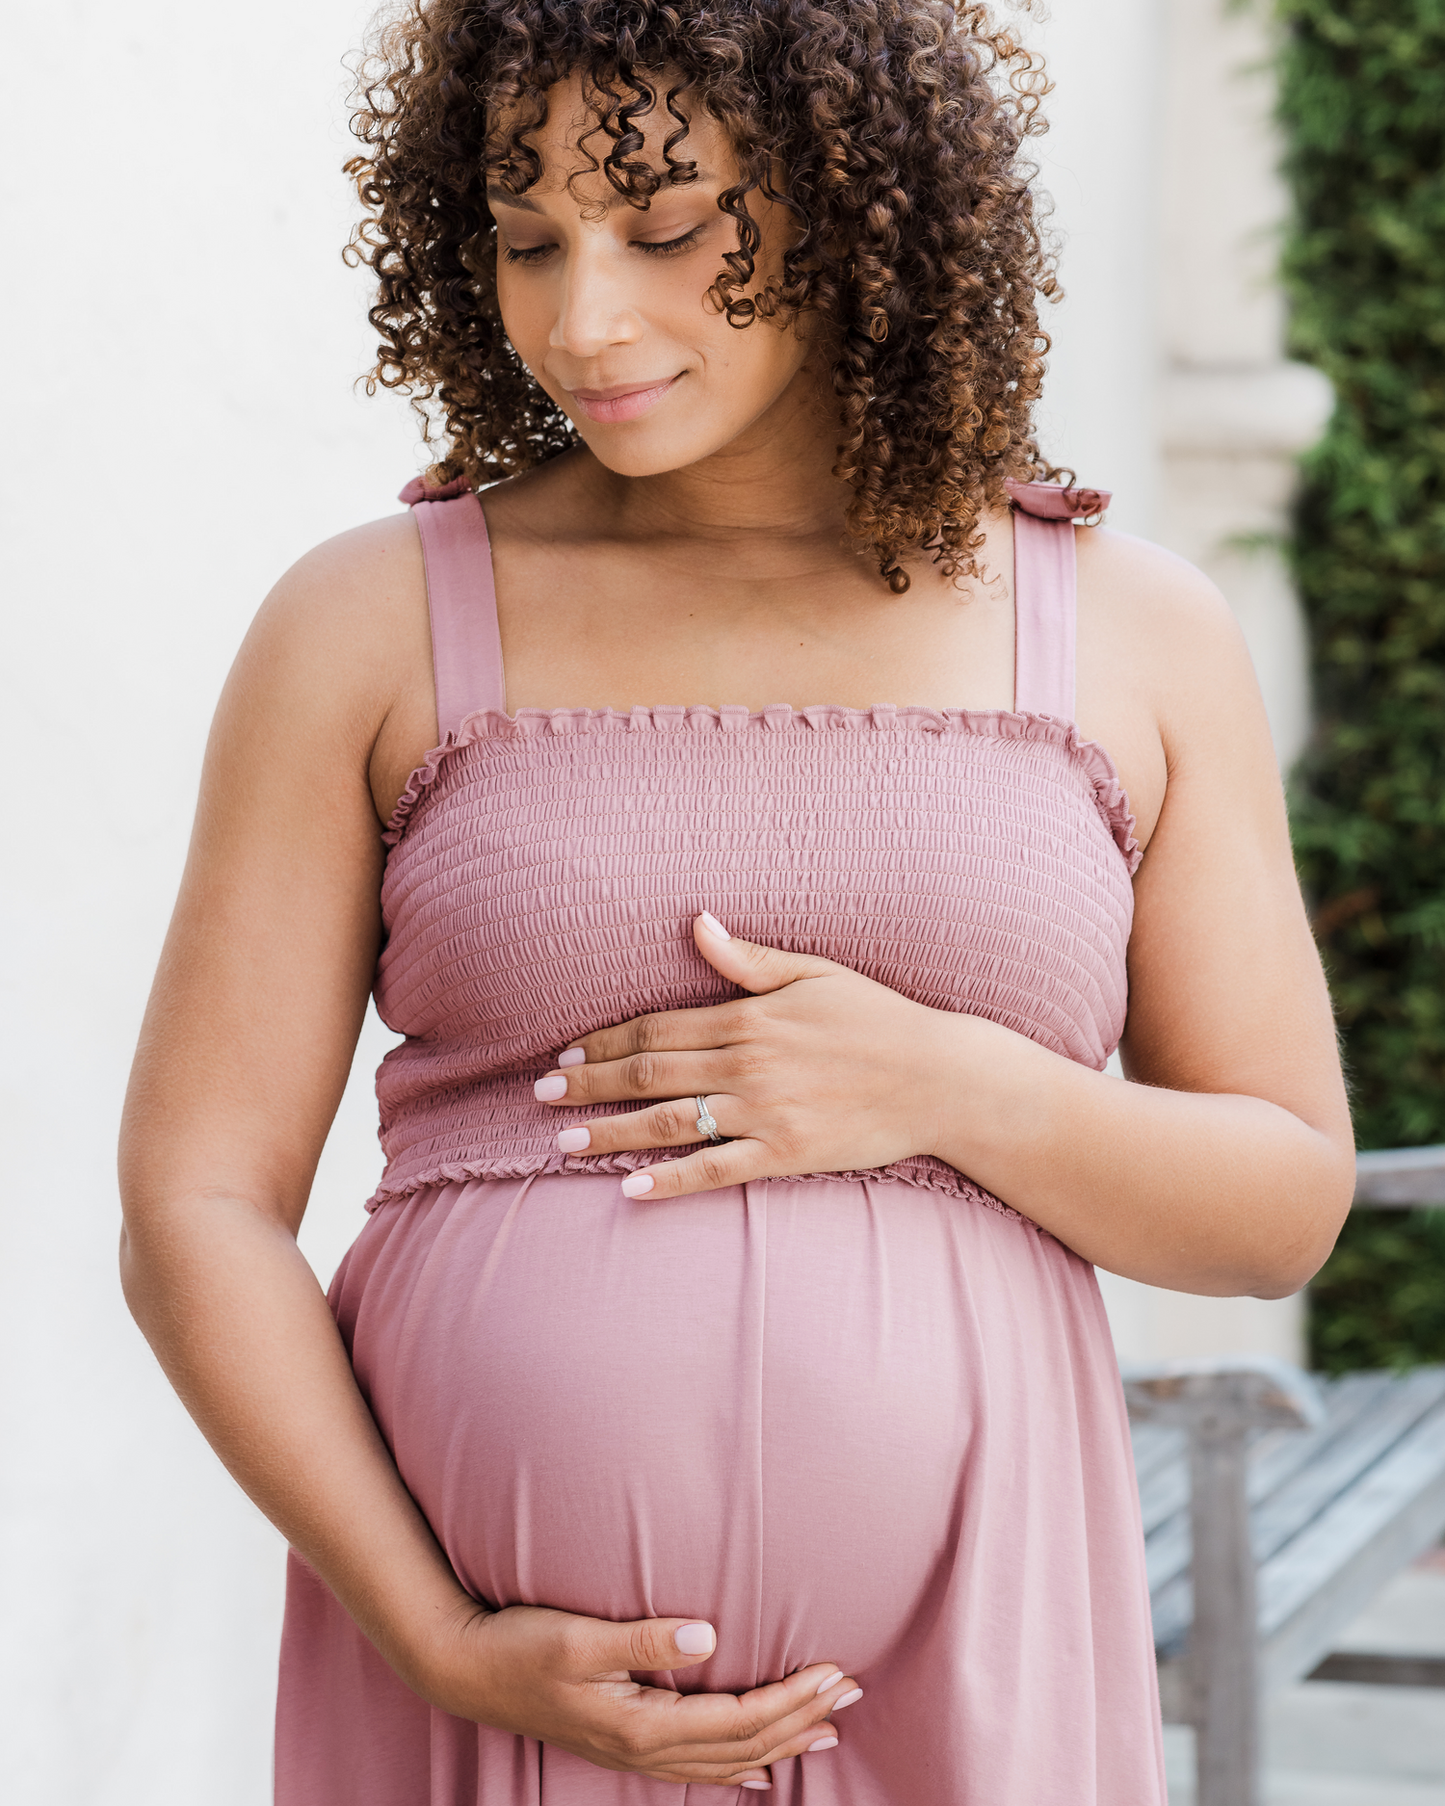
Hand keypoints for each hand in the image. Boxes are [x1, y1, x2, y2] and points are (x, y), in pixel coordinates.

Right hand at [420, 1601, 860, 1786]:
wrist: (464, 1671)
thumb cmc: (519, 1645)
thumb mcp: (578, 1636)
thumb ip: (642, 1638)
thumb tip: (705, 1634)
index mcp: (642, 1725)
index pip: (740, 1719)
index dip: (792, 1698)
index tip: (836, 1672)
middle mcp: (645, 1749)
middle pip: (745, 1744)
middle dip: (803, 1719)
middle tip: (854, 1693)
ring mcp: (634, 1753)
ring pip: (727, 1760)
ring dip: (781, 1742)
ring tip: (827, 1729)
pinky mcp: (624, 1744)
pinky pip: (698, 1767)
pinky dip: (738, 1766)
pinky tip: (758, 1769)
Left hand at [535, 911, 964, 1198]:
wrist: (939, 1078)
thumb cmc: (878, 1019)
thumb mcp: (815, 972)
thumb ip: (749, 960)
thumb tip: (697, 924)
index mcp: (749, 1017)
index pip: (657, 1029)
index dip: (604, 1043)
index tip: (564, 1054)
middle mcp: (747, 1064)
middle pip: (649, 1074)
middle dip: (589, 1085)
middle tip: (539, 1097)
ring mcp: (765, 1113)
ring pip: (669, 1123)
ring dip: (610, 1133)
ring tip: (562, 1144)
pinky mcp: (786, 1155)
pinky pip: (716, 1170)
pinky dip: (670, 1180)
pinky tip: (628, 1188)